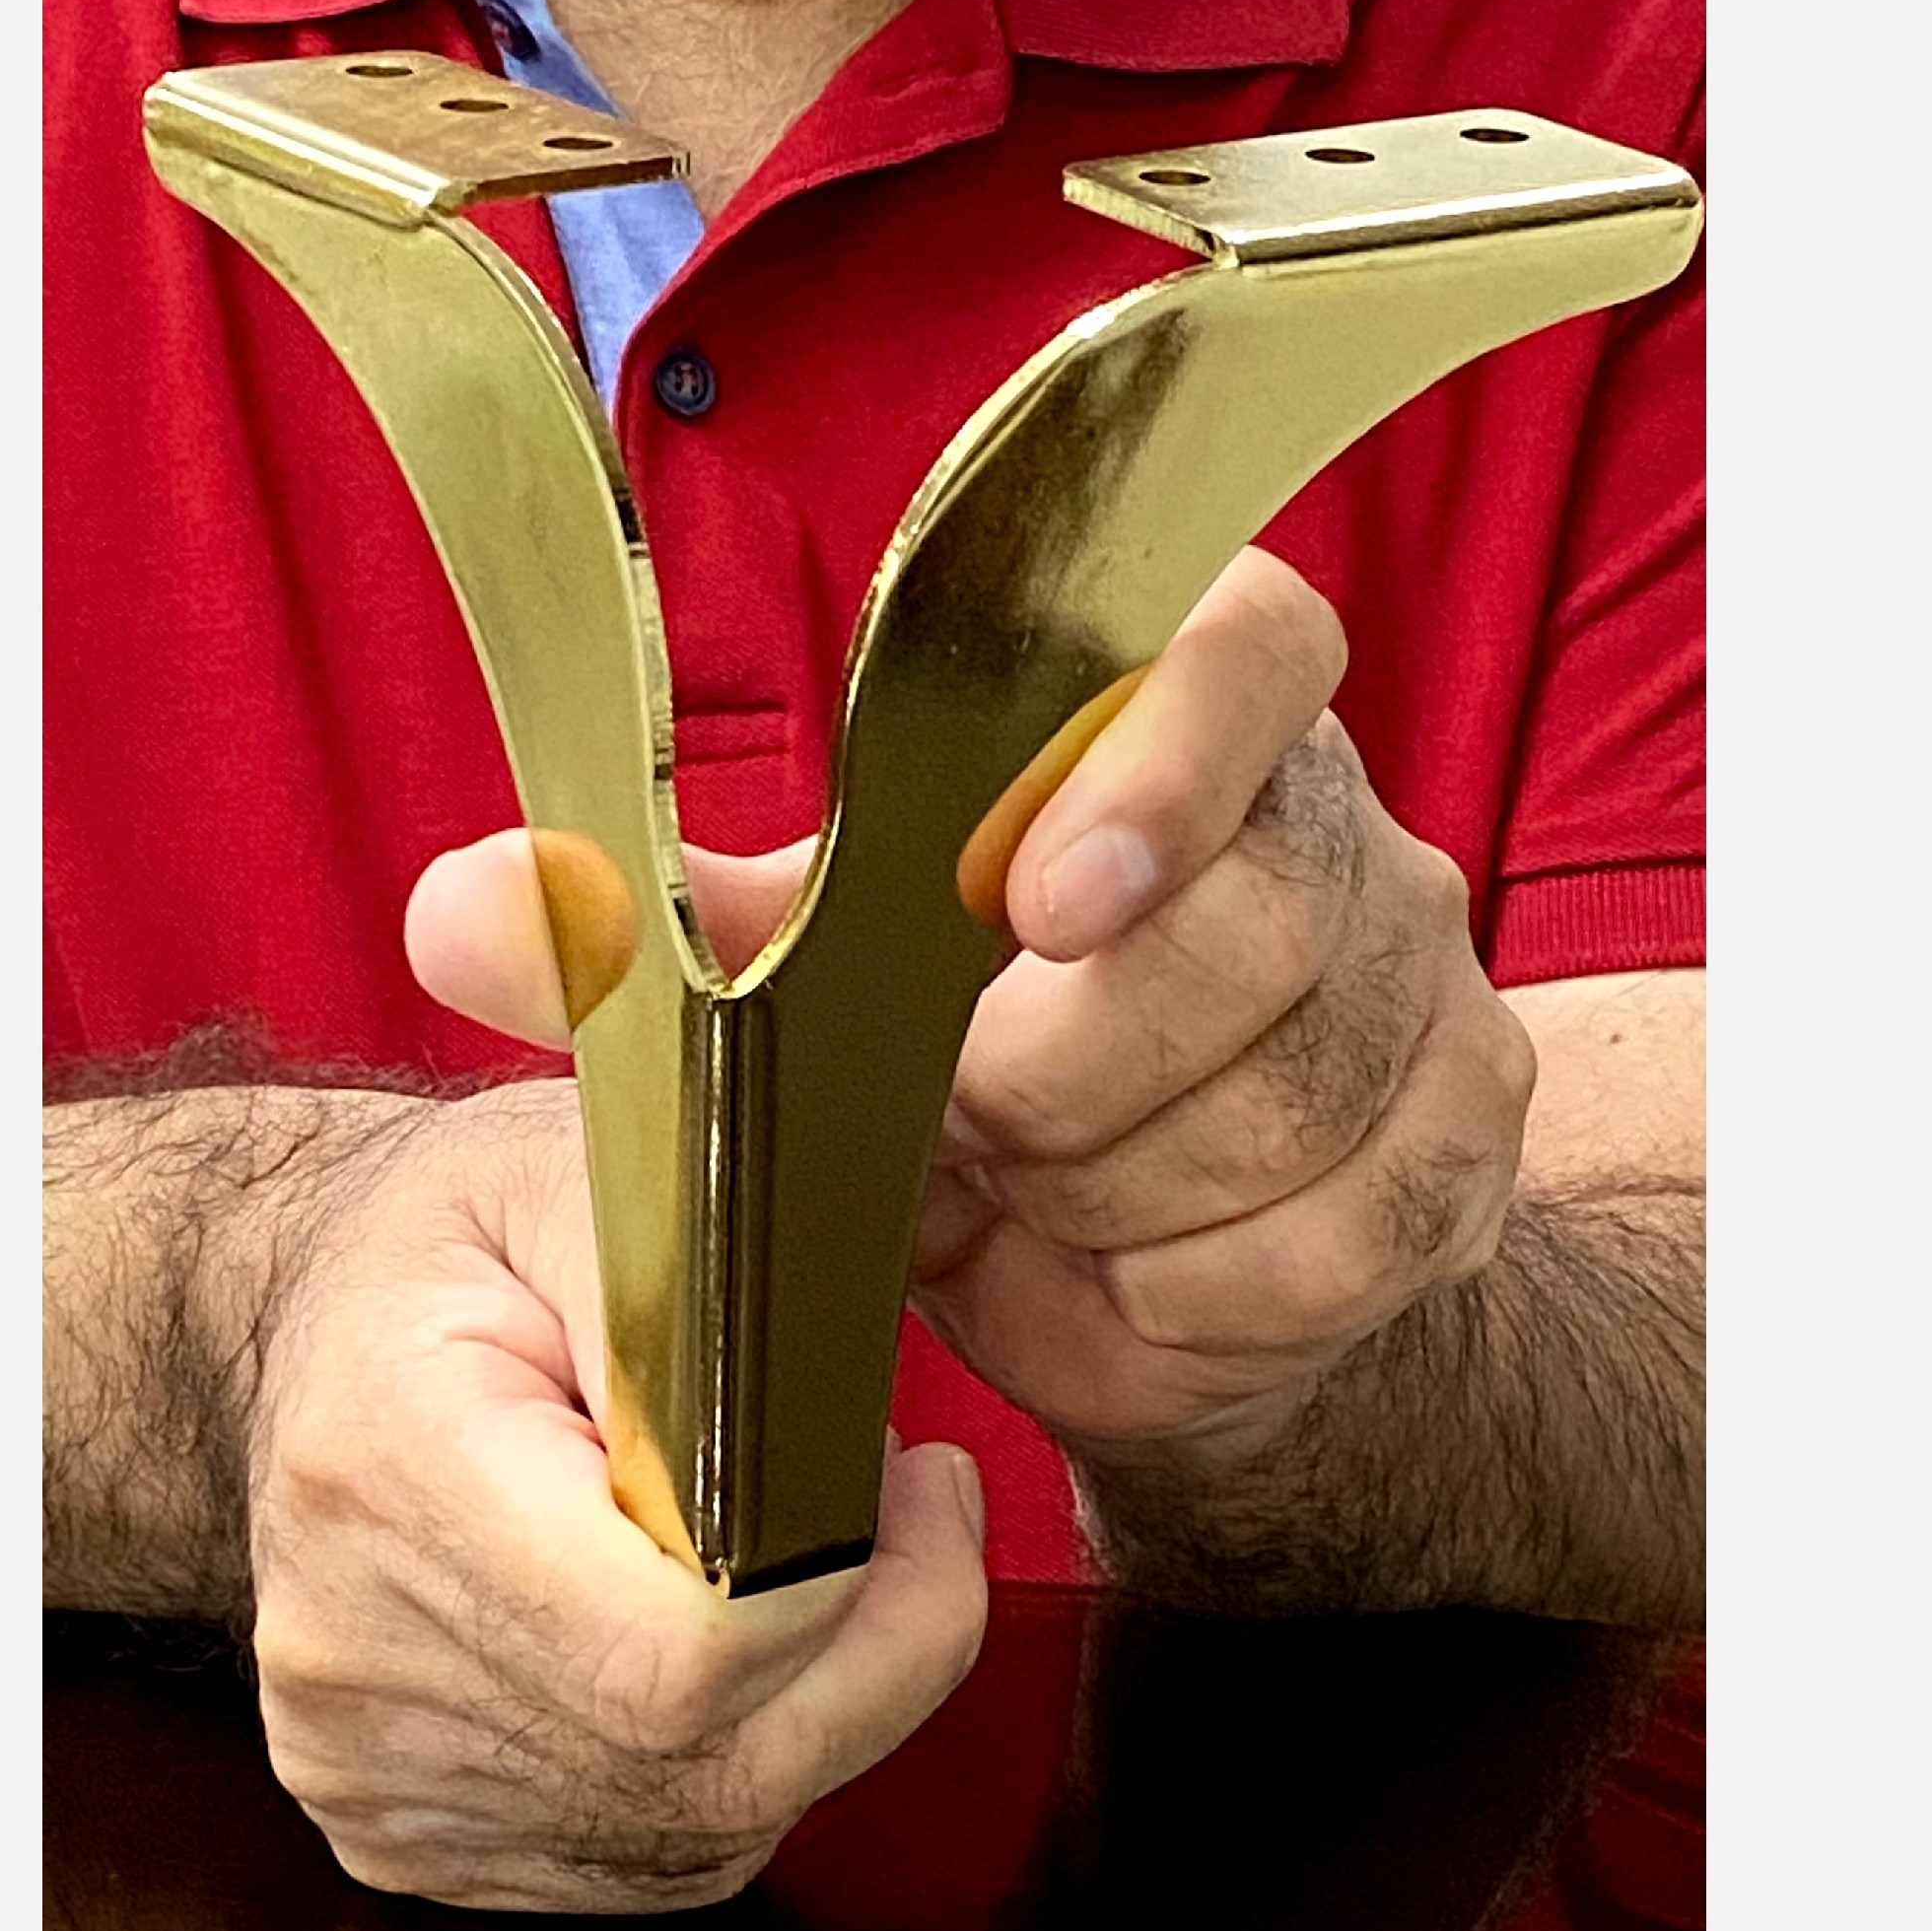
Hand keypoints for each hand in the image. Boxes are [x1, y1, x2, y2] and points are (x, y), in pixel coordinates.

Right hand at [237, 1081, 986, 1909]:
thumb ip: (704, 1295)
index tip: (915, 1479)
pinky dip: (726, 1768)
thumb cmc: (459, 1235)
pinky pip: (643, 1857)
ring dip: (807, 1710)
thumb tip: (826, 1442)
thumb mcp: (576, 1171)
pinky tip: (721, 1651)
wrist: (295, 1321)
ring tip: (803, 1562)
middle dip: (870, 1647)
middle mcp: (353, 1653)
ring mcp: (363, 1767)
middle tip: (899, 1512)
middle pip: (711, 1759)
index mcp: (391, 1466)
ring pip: (697, 1826)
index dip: (851, 1587)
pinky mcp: (394, 1833)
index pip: (682, 1642)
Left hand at [404, 549, 1532, 1463]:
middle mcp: (1340, 823)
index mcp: (1178, 714)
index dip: (1162, 757)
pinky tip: (1136, 1283)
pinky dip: (1213, 1289)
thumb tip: (463, 909)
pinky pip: (1357, 1230)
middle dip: (1080, 1072)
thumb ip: (666, 948)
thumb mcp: (813, 1009)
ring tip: (1042, 1208)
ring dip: (1129, 1193)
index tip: (1035, 899)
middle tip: (974, 1132)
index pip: (1250, 641)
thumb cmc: (957, 1093)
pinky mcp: (1467, 1141)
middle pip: (1269, 916)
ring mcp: (1426, 985)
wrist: (1132, 1269)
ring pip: (1309, 1092)